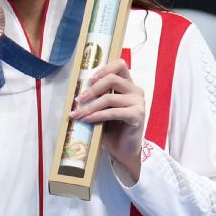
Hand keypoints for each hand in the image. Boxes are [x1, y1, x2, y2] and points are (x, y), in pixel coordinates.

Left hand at [73, 58, 146, 179]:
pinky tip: (87, 120)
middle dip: (92, 89)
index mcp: (128, 86)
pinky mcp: (138, 115)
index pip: (120, 66)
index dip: (104, 69)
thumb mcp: (102, 109)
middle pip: (112, 79)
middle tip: (78, 99)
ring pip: (109, 97)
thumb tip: (76, 94)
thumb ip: (97, 98)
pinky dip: (97, 115)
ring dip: (90, 106)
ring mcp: (138, 102)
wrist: (123, 149)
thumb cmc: (112, 129)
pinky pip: (113, 112)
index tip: (89, 80)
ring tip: (77, 114)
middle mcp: (135, 91)